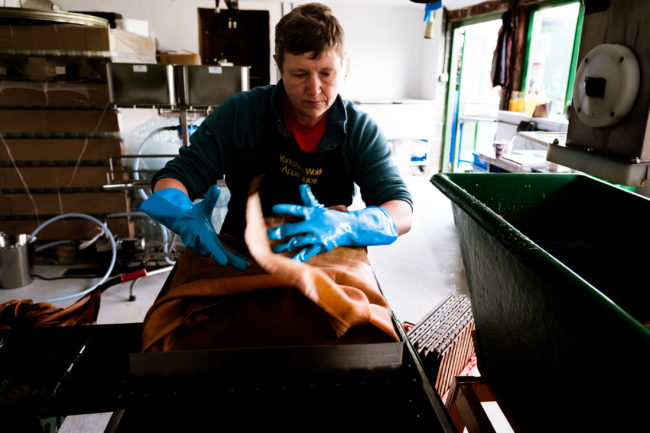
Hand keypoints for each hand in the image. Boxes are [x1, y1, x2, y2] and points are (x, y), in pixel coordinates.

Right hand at [140, 185, 247, 269]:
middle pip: (217, 254)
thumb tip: (216, 187)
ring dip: (232, 261)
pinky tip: (242, 263)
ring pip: (219, 256)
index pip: (209, 245)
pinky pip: (221, 256)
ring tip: (245, 265)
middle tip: (244, 267)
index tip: (224, 262)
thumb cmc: (193, 214)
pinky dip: (231, 260)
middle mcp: (201, 243)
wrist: (183, 223)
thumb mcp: (202, 206)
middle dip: (231, 261)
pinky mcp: (208, 251)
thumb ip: (210, 198)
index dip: (217, 253)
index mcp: (200, 233)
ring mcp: (204, 249)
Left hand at [267, 184, 397, 261]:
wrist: (348, 227)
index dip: (285, 208)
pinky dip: (299, 257)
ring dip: (285, 246)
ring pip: (298, 241)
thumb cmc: (330, 217)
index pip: (296, 209)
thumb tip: (301, 185)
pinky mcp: (320, 246)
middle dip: (279, 232)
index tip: (273, 208)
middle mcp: (312, 224)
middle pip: (293, 228)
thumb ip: (307, 197)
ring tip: (274, 250)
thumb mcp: (318, 207)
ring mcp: (316, 236)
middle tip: (266, 234)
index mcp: (311, 213)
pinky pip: (307, 253)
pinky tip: (290, 262)